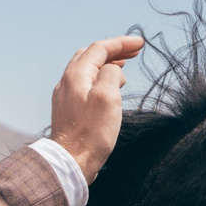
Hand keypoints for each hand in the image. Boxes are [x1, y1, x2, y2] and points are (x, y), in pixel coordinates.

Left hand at [48, 35, 144, 181]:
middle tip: (132, 53)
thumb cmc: (91, 132)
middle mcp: (67, 82)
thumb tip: (113, 70)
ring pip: (87, 70)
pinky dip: (99, 79)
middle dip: (113, 51)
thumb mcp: (108, 98)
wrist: (71, 161)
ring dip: (106, 65)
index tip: (140, 44)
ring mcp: (65, 96)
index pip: (100, 49)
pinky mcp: (68, 109)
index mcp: (76, 75)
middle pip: (90, 56)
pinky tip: (108, 89)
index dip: (121, 43)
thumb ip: (111, 75)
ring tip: (123, 68)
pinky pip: (84, 85)